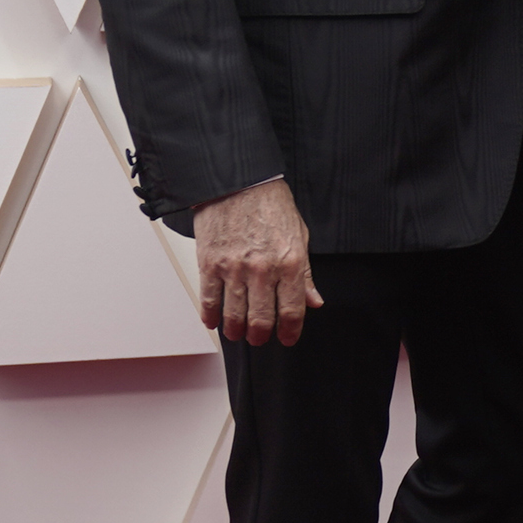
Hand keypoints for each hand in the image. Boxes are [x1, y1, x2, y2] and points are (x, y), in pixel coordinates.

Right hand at [193, 179, 321, 347]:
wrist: (238, 182)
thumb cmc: (270, 206)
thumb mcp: (299, 236)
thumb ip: (305, 273)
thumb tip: (313, 301)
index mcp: (290, 263)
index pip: (291, 310)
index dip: (289, 332)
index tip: (287, 339)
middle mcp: (262, 270)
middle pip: (261, 319)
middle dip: (260, 335)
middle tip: (259, 338)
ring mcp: (234, 268)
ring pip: (233, 315)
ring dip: (235, 330)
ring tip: (238, 333)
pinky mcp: (209, 263)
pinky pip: (209, 299)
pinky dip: (210, 315)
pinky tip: (214, 321)